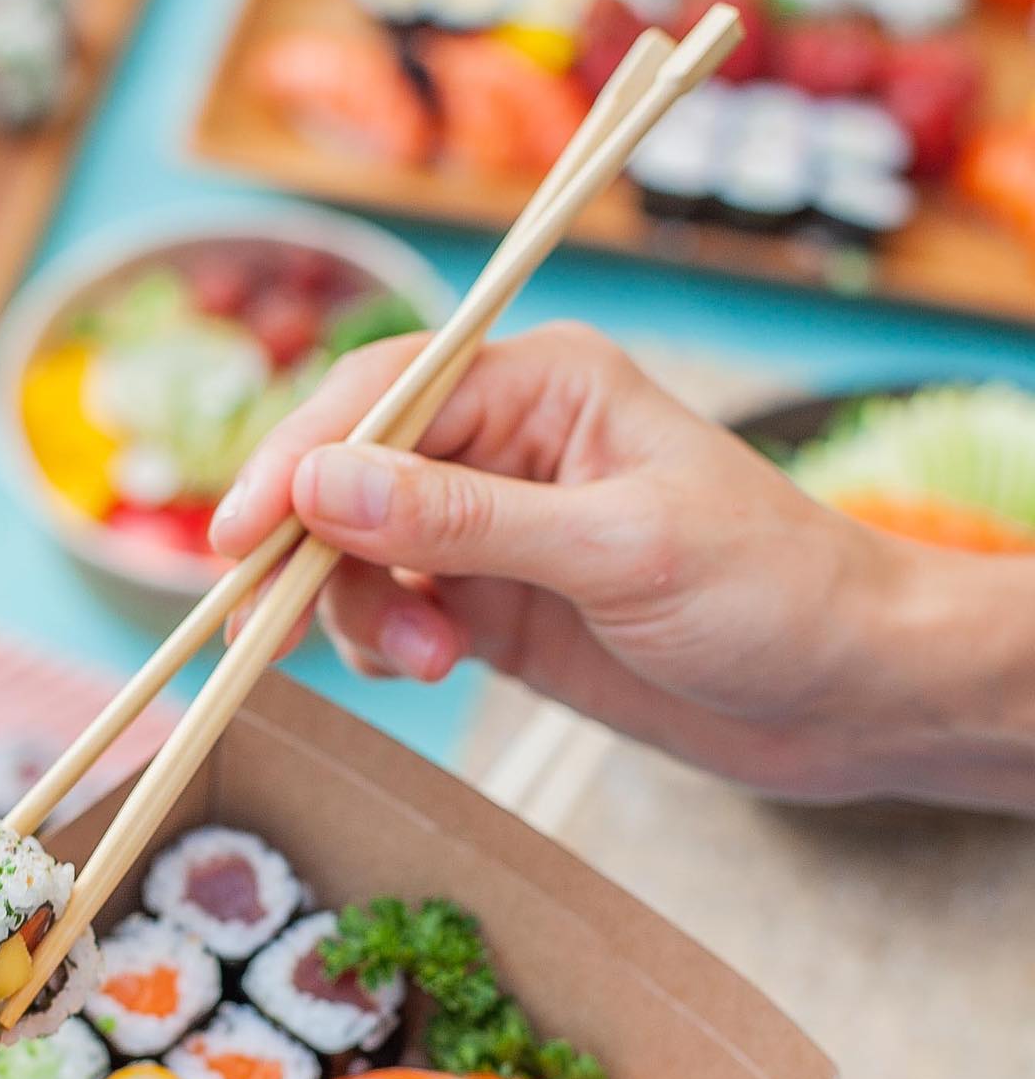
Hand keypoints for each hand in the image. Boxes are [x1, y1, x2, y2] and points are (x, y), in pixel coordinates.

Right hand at [211, 325, 1034, 813]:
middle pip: (348, 474)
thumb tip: (318, 487)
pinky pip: (390, 608)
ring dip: (356, 609)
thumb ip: (462, 520)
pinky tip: (431, 665)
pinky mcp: (491, 603)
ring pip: (357, 551)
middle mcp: (503, 445)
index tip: (235, 537)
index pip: (383, 396)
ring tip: (427, 660)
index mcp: (542, 385)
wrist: (843, 694)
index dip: (297, 458)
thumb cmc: (767, 593)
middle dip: (310, 549)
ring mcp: (491, 528)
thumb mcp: (616, 551)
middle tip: (266, 629)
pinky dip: (382, 641)